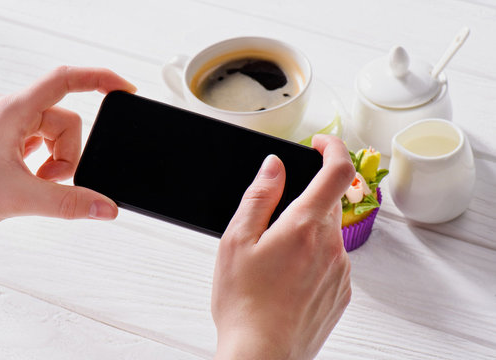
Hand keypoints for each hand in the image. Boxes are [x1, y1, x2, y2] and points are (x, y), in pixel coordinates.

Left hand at [0, 66, 136, 229]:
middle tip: (49, 180)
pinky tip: (31, 179)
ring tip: (36, 183)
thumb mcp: (17, 198)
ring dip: (56, 163)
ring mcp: (8, 125)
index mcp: (13, 111)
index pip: (65, 80)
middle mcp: (11, 111)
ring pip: (56, 135)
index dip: (100, 79)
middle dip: (67, 155)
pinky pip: (42, 144)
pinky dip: (45, 164)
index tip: (125, 89)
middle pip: (66, 121)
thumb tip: (105, 207)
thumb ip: (68, 203)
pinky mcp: (7, 139)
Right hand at [212, 134, 354, 359]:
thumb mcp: (237, 240)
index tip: (320, 143)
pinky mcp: (341, 291)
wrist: (261, 354)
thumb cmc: (243, 302)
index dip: (333, 147)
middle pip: (329, 202)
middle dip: (305, 200)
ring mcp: (340, 270)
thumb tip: (274, 166)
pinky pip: (332, 259)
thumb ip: (260, 196)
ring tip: (274, 261)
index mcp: (304, 226)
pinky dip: (313, 257)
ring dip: (307, 232)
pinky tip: (287, 278)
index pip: (338, 170)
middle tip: (273, 223)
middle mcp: (330, 246)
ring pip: (328, 232)